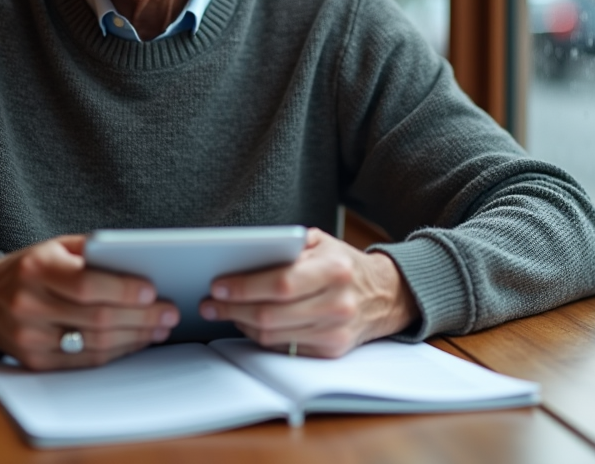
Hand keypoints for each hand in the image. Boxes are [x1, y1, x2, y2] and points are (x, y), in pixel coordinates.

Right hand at [0, 235, 178, 369]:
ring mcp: (30, 337)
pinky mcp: (34, 361)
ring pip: (94, 343)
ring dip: (134, 337)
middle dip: (140, 317)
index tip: (152, 291)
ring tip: (159, 327)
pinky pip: (84, 362)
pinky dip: (116, 352)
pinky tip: (135, 341)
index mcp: (36, 268)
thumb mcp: (54, 247)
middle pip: (96, 317)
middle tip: (169, 312)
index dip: (122, 290)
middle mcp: (29, 304)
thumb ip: (92, 251)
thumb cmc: (28, 269)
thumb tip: (138, 261)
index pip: (86, 284)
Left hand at [198, 227, 417, 357]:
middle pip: (271, 314)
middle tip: (209, 303)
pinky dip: (260, 336)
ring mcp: (335, 332)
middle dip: (232, 309)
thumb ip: (287, 246)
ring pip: (273, 335)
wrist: (385, 295)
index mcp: (335, 270)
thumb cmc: (344, 264)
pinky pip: (283, 348)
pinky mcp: (331, 351)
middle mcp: (338, 303)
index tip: (218, 285)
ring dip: (241, 323)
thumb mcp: (321, 242)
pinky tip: (247, 322)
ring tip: (223, 311)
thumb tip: (242, 256)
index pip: (280, 283)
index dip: (244, 287)